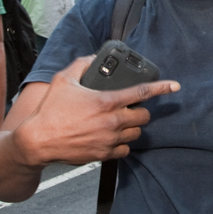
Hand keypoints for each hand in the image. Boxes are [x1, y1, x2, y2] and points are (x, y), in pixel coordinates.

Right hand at [13, 56, 180, 165]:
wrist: (38, 142)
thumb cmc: (50, 111)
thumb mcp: (63, 80)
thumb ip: (81, 65)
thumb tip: (92, 59)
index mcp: (106, 101)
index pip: (141, 92)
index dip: (161, 88)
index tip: (174, 86)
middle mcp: (112, 121)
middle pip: (144, 117)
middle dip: (140, 111)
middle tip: (129, 109)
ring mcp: (109, 140)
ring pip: (136, 134)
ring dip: (132, 128)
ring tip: (119, 123)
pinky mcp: (104, 154)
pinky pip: (125, 151)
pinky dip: (122, 145)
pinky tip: (112, 138)